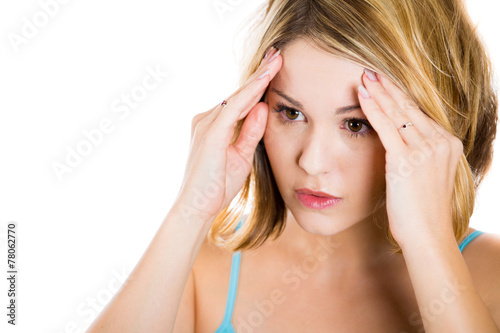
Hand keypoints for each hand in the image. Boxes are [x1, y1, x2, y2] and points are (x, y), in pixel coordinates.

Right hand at [174, 47, 282, 221]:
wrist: (197, 207)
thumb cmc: (216, 186)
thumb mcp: (241, 156)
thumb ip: (250, 132)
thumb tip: (262, 108)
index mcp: (213, 126)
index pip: (240, 101)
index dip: (258, 84)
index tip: (274, 68)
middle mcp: (207, 119)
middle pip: (239, 93)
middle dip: (260, 74)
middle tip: (278, 55)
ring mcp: (206, 123)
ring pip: (238, 96)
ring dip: (259, 78)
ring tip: (277, 60)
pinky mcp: (211, 132)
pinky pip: (235, 107)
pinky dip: (251, 92)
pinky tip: (266, 79)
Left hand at [357, 69, 463, 244]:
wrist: (427, 235)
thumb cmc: (421, 212)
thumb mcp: (424, 178)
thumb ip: (417, 156)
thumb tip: (398, 145)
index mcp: (447, 145)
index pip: (418, 113)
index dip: (399, 96)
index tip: (384, 82)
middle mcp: (440, 142)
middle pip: (409, 107)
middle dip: (388, 87)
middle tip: (370, 70)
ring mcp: (426, 149)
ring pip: (398, 113)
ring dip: (378, 92)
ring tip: (363, 76)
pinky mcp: (407, 159)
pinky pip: (387, 127)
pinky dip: (373, 108)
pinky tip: (361, 95)